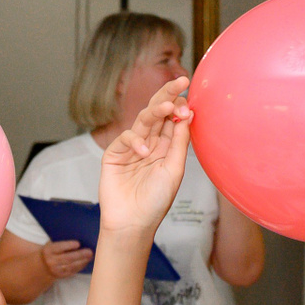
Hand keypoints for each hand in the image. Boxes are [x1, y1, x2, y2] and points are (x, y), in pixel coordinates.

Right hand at [41, 239, 93, 278]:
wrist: (43, 264)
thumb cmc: (51, 251)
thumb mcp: (51, 244)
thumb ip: (61, 242)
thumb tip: (78, 238)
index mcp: (48, 250)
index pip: (59, 248)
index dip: (68, 245)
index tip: (78, 243)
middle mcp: (51, 261)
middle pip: (67, 258)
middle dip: (80, 255)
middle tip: (90, 252)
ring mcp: (56, 270)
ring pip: (71, 266)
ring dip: (82, 261)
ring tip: (90, 256)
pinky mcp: (61, 276)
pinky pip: (72, 271)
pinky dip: (80, 266)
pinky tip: (86, 262)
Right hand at [100, 77, 190, 232]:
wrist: (133, 222)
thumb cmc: (156, 201)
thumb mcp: (174, 170)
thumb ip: (179, 143)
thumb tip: (188, 115)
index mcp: (166, 147)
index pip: (173, 120)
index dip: (180, 108)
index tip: (189, 101)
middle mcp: (149, 143)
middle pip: (158, 112)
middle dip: (168, 96)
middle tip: (180, 81)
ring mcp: (131, 147)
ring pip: (143, 120)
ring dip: (156, 110)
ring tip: (168, 107)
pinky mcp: (114, 154)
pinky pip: (126, 138)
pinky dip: (135, 141)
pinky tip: (143, 151)